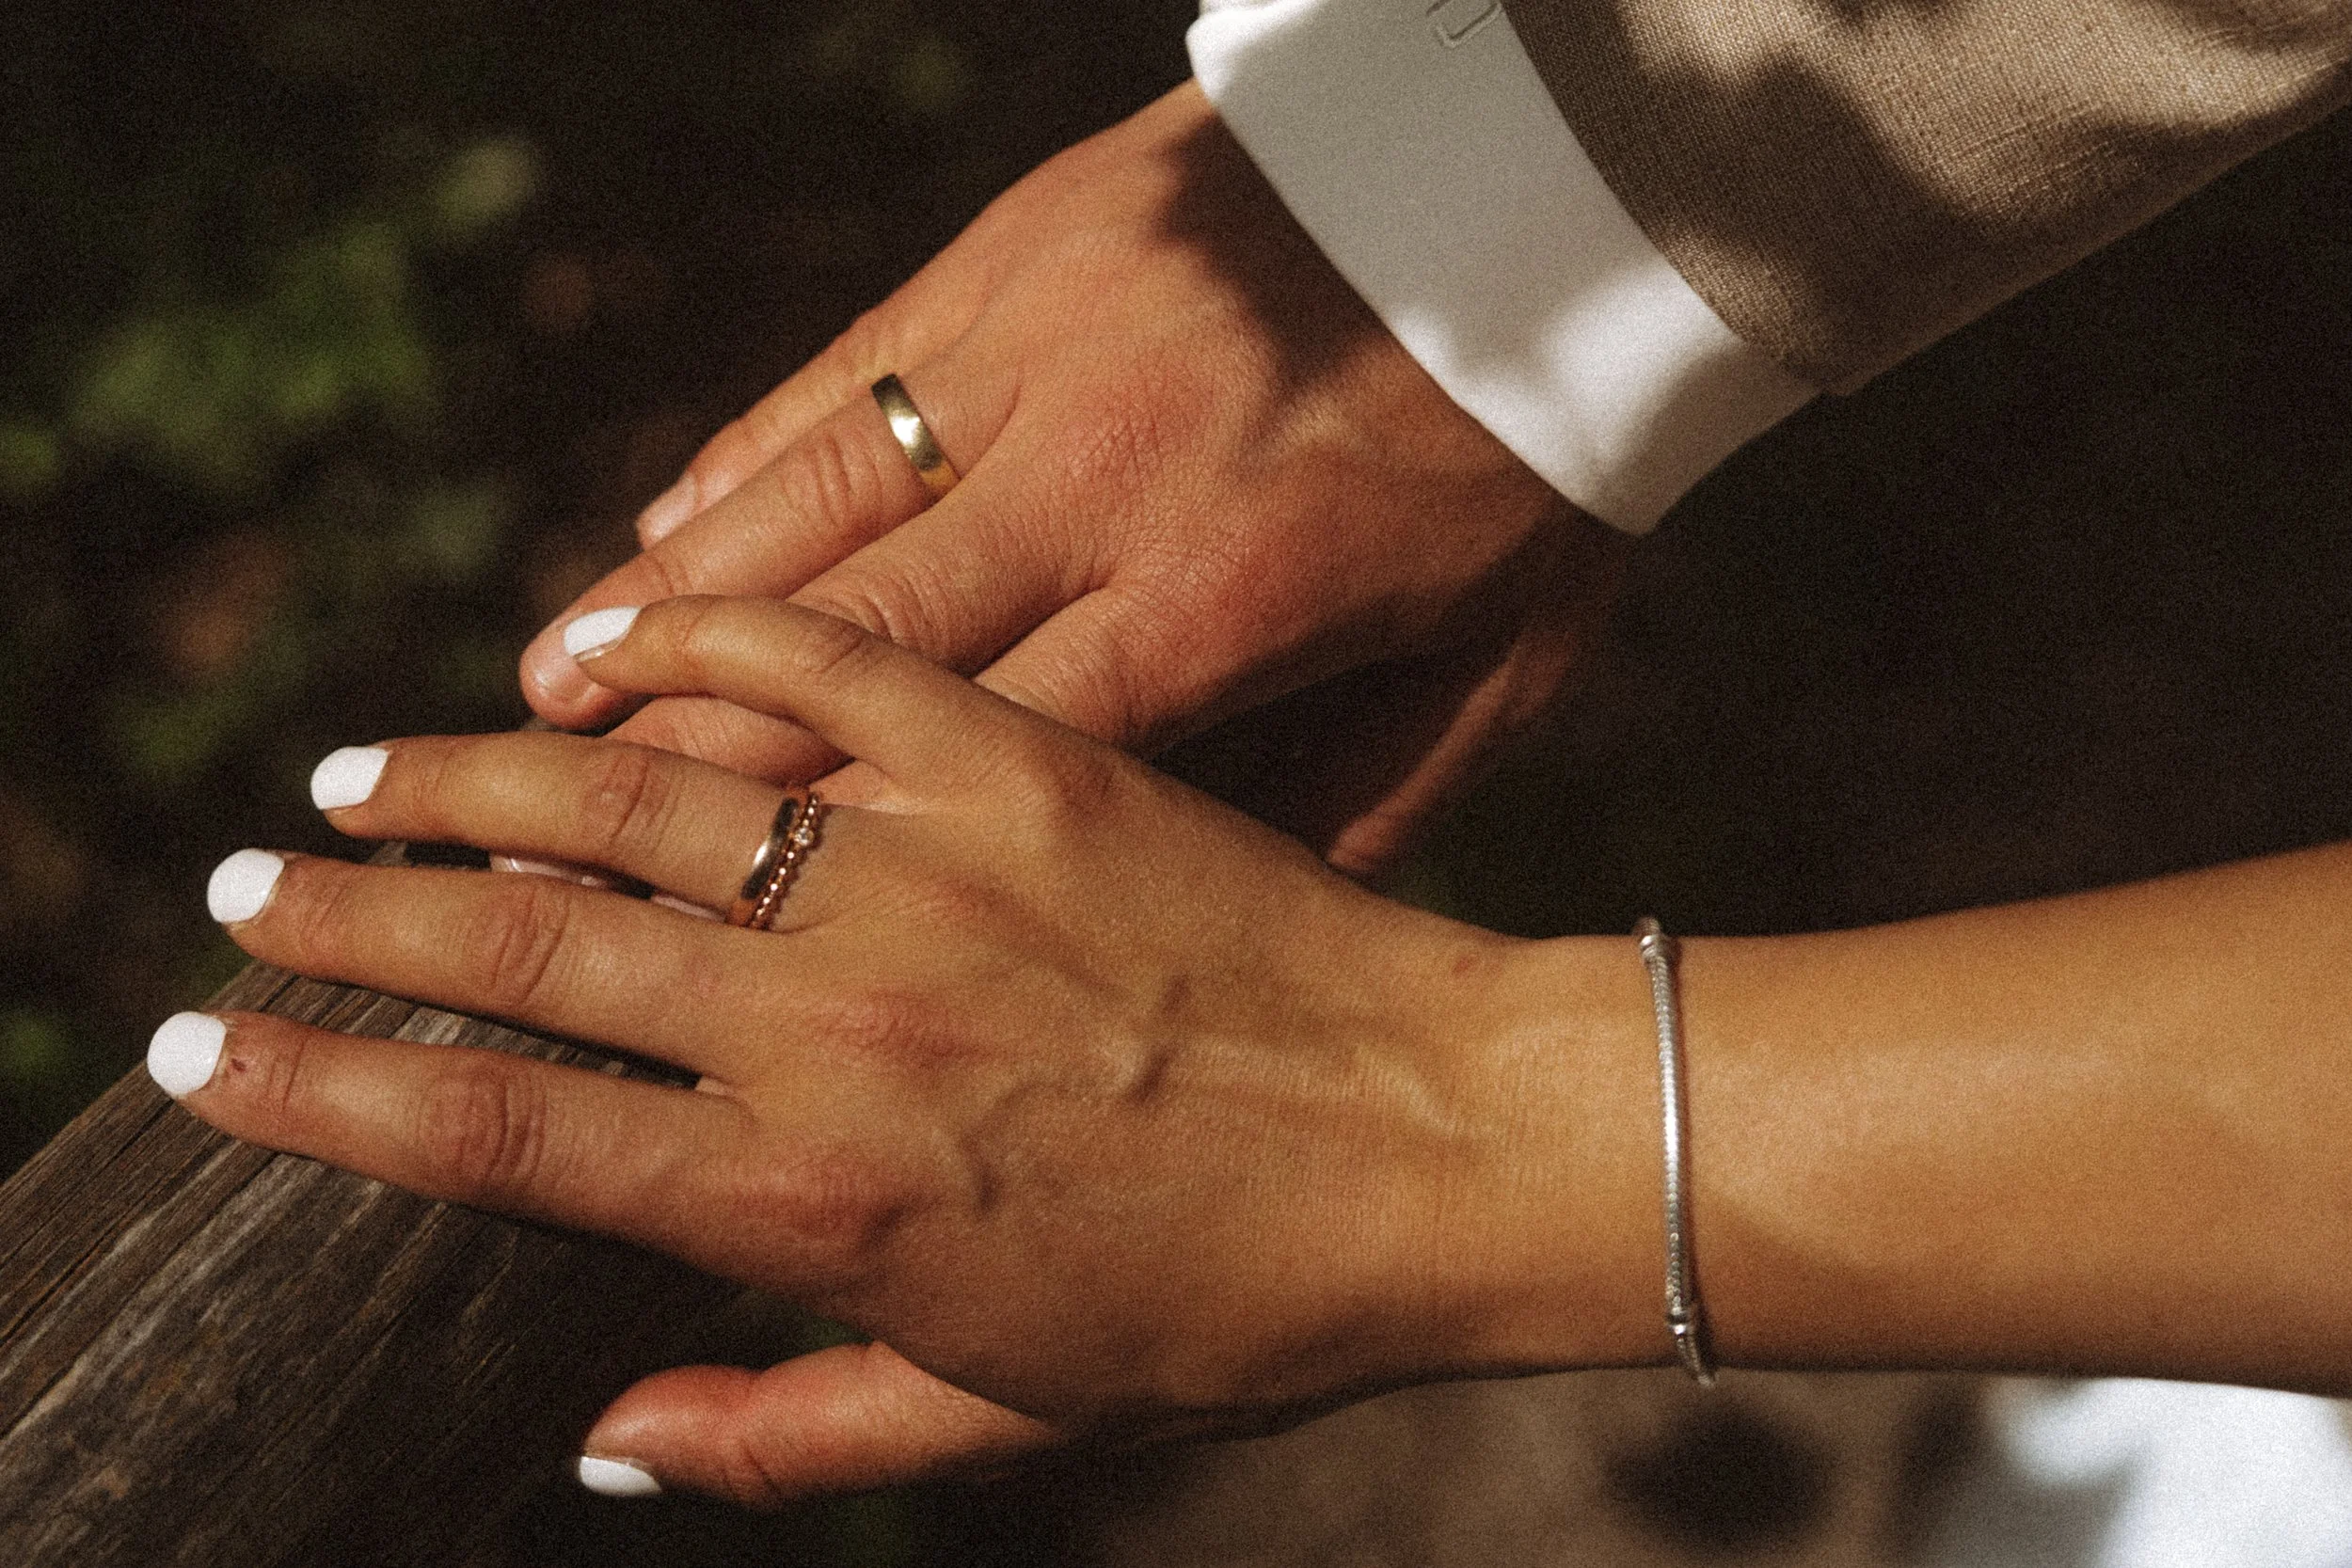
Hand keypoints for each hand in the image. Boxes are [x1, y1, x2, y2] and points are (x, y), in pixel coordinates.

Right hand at [166, 597, 1662, 1502]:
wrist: (1436, 1149)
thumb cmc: (1228, 1310)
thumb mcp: (996, 1422)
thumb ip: (779, 1437)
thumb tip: (592, 1444)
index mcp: (809, 1199)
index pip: (493, 1132)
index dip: (321, 1092)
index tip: (201, 1056)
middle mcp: (833, 1023)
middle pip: (520, 951)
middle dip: (344, 924)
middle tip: (236, 891)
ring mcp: (922, 873)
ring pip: (628, 802)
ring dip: (466, 783)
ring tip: (355, 774)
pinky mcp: (1017, 763)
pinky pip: (816, 666)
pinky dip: (685, 635)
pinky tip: (589, 630)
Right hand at [519, 82, 1628, 874]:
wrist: (1540, 195)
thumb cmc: (1530, 467)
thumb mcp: (1489, 675)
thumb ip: (1341, 807)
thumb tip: (1193, 928)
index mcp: (1217, 603)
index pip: (961, 756)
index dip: (805, 850)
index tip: (684, 932)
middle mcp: (1093, 479)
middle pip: (837, 642)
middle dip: (674, 754)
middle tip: (530, 836)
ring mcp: (1035, 351)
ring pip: (802, 502)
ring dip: (657, 602)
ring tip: (542, 692)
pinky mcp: (1009, 257)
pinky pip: (838, 377)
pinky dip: (739, 464)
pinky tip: (652, 533)